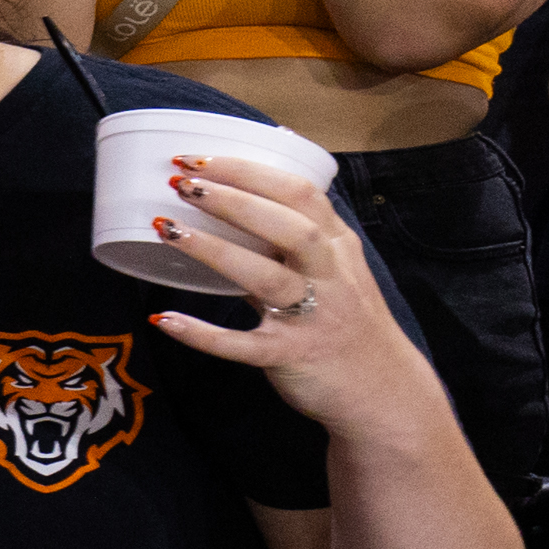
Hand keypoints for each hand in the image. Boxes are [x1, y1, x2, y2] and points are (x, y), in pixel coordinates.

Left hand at [139, 152, 417, 424]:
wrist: (385, 391)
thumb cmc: (345, 321)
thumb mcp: (331, 270)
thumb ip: (289, 241)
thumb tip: (228, 202)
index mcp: (337, 246)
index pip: (299, 193)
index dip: (247, 171)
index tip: (198, 157)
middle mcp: (330, 276)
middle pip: (287, 226)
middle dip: (232, 199)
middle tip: (180, 181)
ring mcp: (314, 317)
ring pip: (265, 278)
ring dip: (213, 250)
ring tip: (165, 227)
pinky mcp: (293, 356)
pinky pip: (243, 345)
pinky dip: (203, 334)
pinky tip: (163, 319)